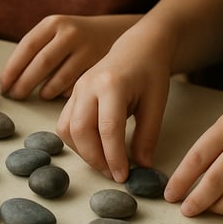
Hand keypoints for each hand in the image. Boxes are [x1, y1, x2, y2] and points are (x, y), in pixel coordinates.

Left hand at [0, 14, 139, 99]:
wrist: (116, 31)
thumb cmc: (75, 37)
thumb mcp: (56, 32)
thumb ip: (36, 50)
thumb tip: (9, 80)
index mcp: (53, 23)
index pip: (26, 47)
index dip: (12, 69)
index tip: (3, 85)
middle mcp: (70, 32)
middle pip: (41, 63)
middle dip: (24, 84)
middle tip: (15, 96)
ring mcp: (87, 48)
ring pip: (59, 77)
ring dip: (45, 91)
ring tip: (40, 96)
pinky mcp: (100, 64)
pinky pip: (76, 85)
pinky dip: (64, 93)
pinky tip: (60, 95)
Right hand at [56, 41, 169, 182]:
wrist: (137, 47)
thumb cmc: (150, 73)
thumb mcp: (157, 103)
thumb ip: (148, 135)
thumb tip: (141, 165)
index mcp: (112, 85)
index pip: (108, 128)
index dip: (114, 156)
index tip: (123, 176)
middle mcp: (88, 85)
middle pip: (81, 130)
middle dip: (95, 158)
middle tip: (113, 174)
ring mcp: (76, 89)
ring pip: (67, 129)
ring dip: (83, 152)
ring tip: (104, 164)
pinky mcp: (72, 94)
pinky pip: (65, 124)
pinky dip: (76, 142)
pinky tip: (94, 149)